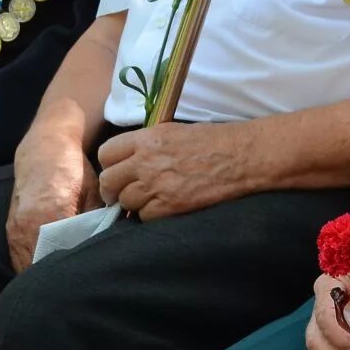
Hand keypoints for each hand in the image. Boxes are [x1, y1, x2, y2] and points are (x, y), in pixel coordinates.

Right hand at [6, 135, 100, 272]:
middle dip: (59, 278)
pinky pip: (20, 259)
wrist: (44, 151)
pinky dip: (32, 266)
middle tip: (76, 284)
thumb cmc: (73, 172)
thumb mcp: (93, 195)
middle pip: (42, 267)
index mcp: (51, 215)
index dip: (75, 270)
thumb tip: (105, 250)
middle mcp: (28, 226)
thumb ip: (97, 224)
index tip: (88, 276)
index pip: (64, 256)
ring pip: (28, 267)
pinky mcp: (10, 231)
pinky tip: (48, 269)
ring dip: (43, 275)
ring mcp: (15, 230)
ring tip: (63, 282)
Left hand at [96, 122, 254, 220]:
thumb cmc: (215, 140)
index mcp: (148, 139)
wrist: (243, 156)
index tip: (116, 172)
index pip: (106, 153)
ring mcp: (156, 185)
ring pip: (125, 201)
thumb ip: (148, 145)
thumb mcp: (175, 132)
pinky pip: (144, 217)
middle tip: (123, 193)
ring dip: (135, 203)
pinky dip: (151, 215)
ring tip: (151, 199)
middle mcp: (146, 161)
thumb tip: (129, 161)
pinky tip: (165, 206)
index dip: (109, 165)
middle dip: (114, 189)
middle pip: (109, 181)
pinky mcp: (169, 206)